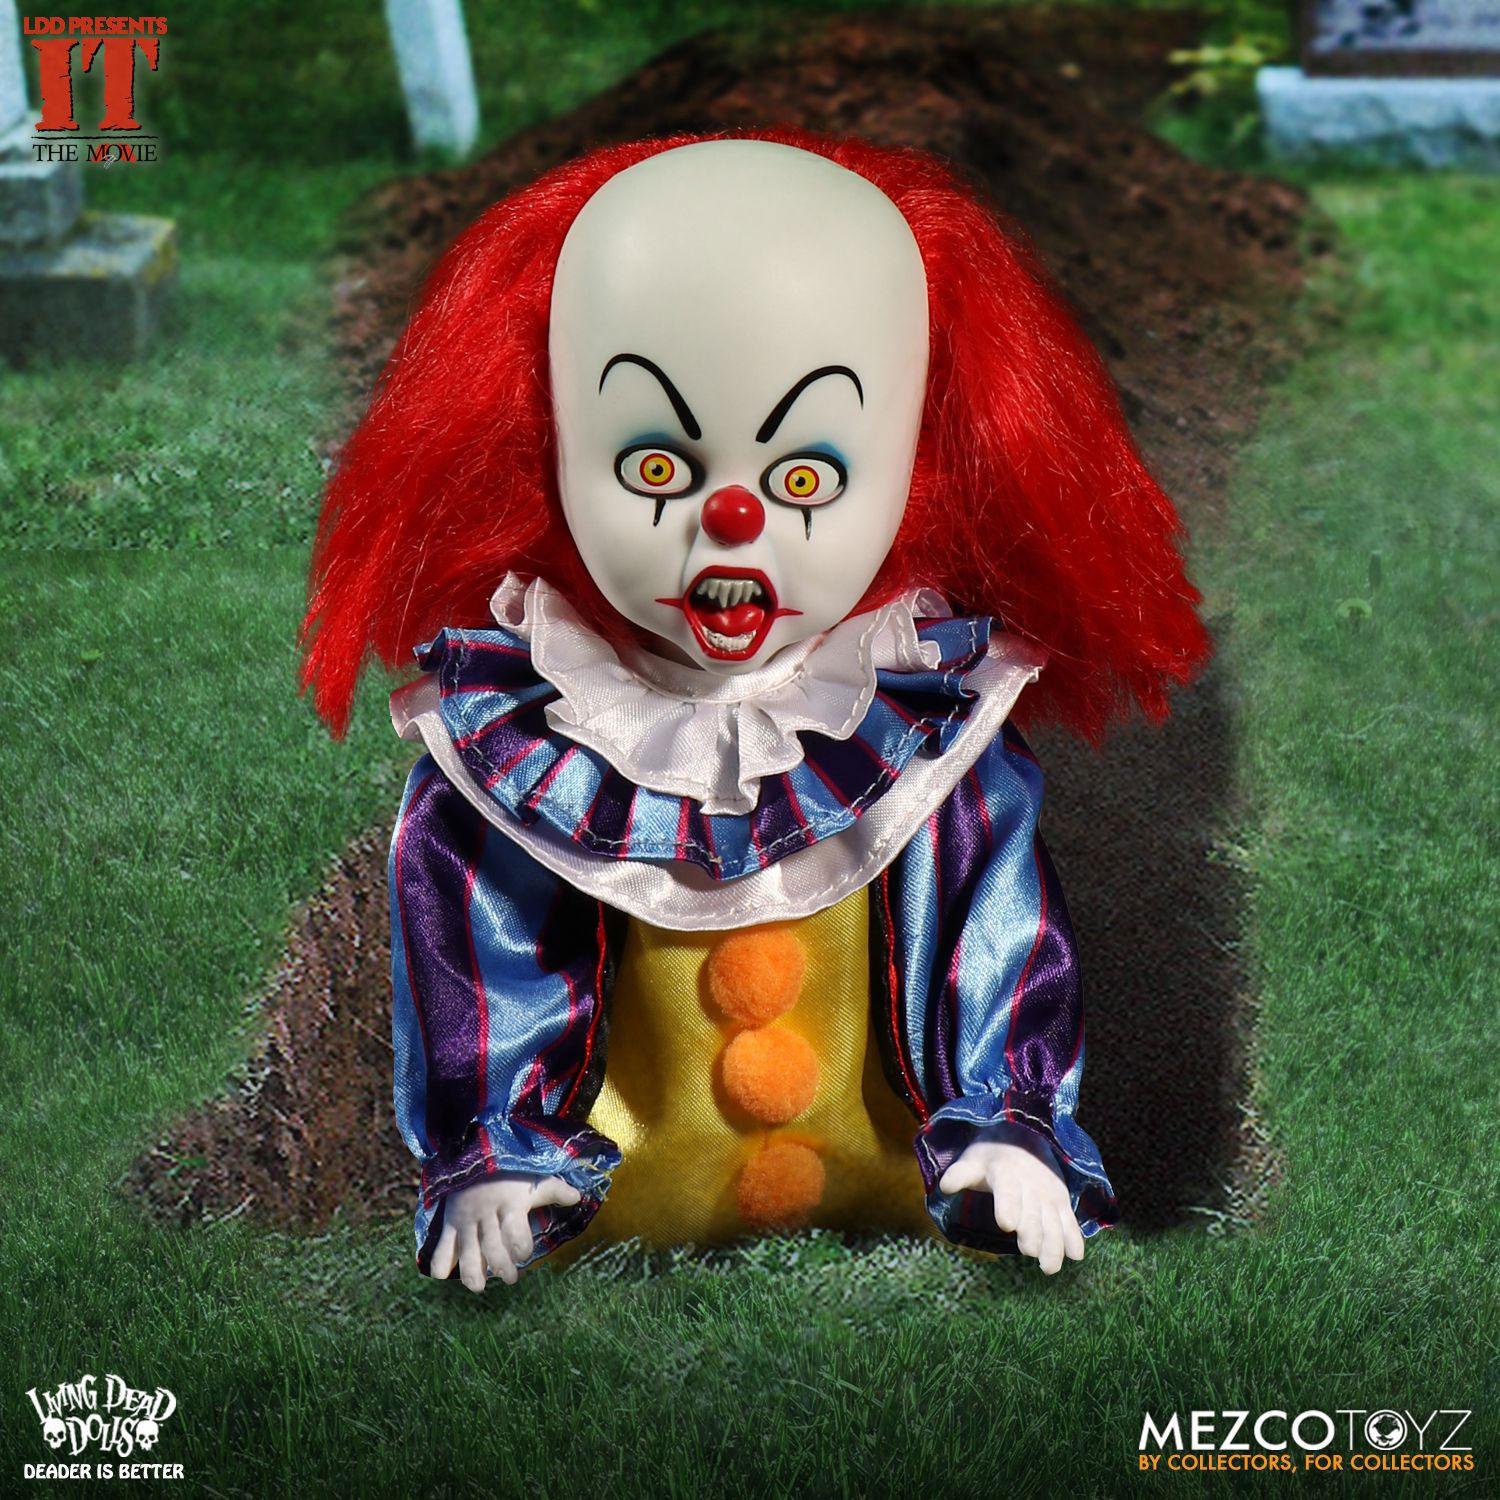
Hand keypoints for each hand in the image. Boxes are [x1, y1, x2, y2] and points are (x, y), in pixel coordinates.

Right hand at [429, 1174, 581, 1291]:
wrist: (472, 1151)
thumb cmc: (509, 1171)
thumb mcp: (533, 1177)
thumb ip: (554, 1189)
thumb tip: (578, 1197)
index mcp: (510, 1203)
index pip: (515, 1229)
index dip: (520, 1245)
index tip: (524, 1254)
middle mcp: (487, 1213)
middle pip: (492, 1246)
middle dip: (501, 1266)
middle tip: (510, 1278)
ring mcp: (466, 1219)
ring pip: (467, 1250)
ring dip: (472, 1272)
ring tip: (478, 1287)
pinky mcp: (450, 1221)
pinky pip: (443, 1243)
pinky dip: (440, 1259)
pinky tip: (441, 1274)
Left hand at [938, 1123, 1085, 1274]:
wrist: (1023, 1134)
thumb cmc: (991, 1156)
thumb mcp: (972, 1161)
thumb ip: (959, 1175)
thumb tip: (944, 1187)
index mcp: (1005, 1174)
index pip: (1007, 1192)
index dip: (1008, 1207)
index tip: (1007, 1224)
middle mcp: (1031, 1185)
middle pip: (1032, 1213)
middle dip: (1032, 1232)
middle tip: (1028, 1251)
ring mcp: (1049, 1194)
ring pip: (1053, 1221)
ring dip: (1053, 1244)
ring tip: (1049, 1268)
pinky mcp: (1061, 1200)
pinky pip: (1070, 1220)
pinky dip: (1074, 1236)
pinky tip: (1075, 1256)